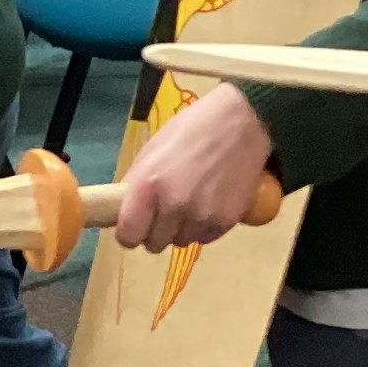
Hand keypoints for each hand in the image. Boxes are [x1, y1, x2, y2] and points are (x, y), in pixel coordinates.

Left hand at [113, 81, 277, 249]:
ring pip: (181, 241)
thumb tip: (125, 209)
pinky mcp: (226, 221)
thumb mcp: (153, 149)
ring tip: (191, 201)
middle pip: (154, 244)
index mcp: (148, 185)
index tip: (134, 226)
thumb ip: (137, 182)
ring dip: (181, 228)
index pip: (128, 235)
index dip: (129, 233)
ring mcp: (202, 216)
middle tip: (163, 211)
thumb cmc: (193, 129)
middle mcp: (174, 205)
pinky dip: (204, 226)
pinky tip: (209, 202)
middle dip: (155, 231)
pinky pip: (205, 237)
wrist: (242, 122)